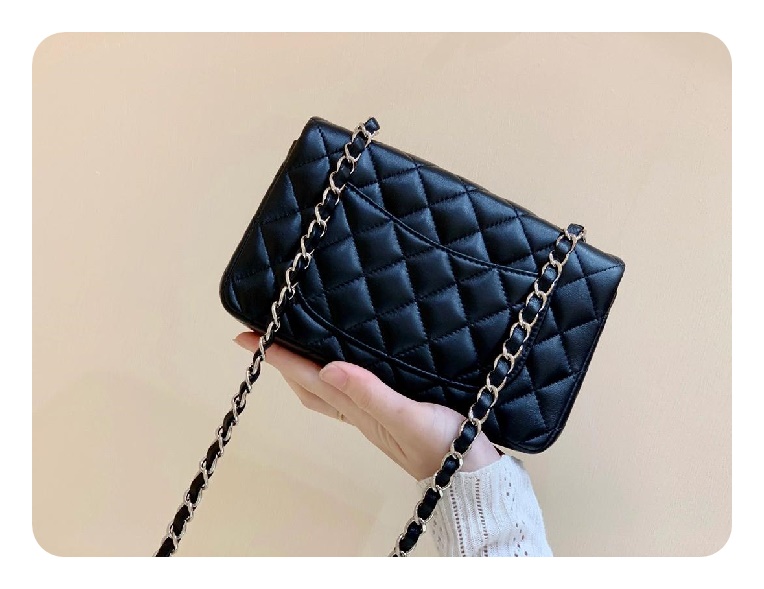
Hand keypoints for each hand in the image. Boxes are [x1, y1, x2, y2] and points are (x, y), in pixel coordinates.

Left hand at [234, 332, 500, 480]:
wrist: (472, 475)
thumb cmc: (444, 445)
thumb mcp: (408, 417)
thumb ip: (370, 394)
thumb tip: (327, 368)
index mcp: (359, 409)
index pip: (309, 376)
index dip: (278, 356)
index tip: (247, 336)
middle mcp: (359, 412)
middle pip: (307, 384)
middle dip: (282, 361)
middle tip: (260, 335)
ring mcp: (372, 415)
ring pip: (324, 388)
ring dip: (302, 367)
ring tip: (290, 346)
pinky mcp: (389, 413)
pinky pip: (347, 391)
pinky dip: (331, 374)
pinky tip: (340, 364)